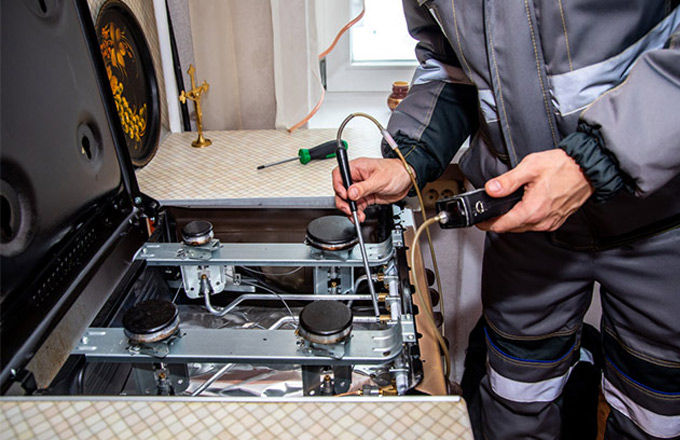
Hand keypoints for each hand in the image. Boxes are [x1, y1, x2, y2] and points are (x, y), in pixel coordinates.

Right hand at [332, 158, 412, 221]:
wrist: (408, 180)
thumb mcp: (380, 180)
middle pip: (341, 190)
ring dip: (350, 209)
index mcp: (357, 168)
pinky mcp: (366, 196)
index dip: (338, 186)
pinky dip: (357, 212)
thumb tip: (351, 193)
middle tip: (349, 209)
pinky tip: (360, 216)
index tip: (345, 195)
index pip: (340, 175)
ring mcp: (361, 188)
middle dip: (343, 202)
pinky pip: (357, 205)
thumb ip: (364, 187)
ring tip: (356, 216)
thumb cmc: (396, 172)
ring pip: (348, 200)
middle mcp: (357, 178)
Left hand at [477, 149, 593, 232]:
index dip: (487, 224)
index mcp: (533, 210)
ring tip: (506, 208)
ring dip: (512, 220)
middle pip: (511, 228)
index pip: (502, 225)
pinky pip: (535, 225)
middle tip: (490, 212)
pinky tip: (524, 207)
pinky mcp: (556, 220)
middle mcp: (542, 221)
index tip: (479, 221)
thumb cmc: (564, 166)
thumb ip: (508, 181)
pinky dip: (526, 219)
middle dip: (498, 221)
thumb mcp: (530, 167)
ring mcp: (550, 222)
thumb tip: (491, 189)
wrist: (588, 168)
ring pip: (523, 227)